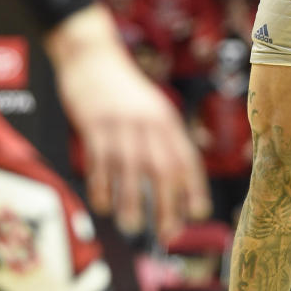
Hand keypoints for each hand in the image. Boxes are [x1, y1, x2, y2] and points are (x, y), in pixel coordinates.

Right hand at [46, 5, 208, 240]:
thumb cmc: (123, 90)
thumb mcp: (152, 107)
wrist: (92, 57)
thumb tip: (176, 178)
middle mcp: (147, 123)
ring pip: (130, 170)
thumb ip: (162, 137)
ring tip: (133, 226)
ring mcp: (120, 124)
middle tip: (167, 234)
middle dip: (167, 205)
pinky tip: (103, 205)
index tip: (198, 214)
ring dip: (132, 202)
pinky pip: (99, 163)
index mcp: (166, 119)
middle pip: (163, 169)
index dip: (194, 188)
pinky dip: (102, 188)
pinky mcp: (93, 126)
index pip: (186, 158)